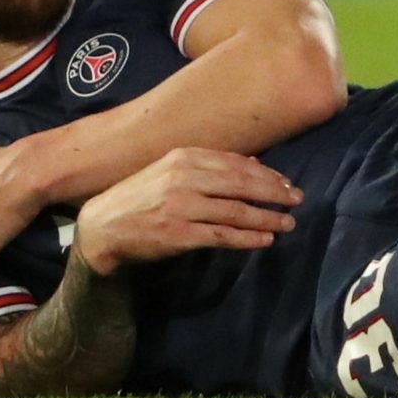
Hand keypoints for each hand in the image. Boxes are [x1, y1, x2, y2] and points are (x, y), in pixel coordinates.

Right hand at [73, 150, 301, 277]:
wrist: (100, 228)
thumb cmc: (140, 197)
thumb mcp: (170, 171)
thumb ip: (209, 166)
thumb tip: (253, 162)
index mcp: (185, 157)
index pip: (237, 163)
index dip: (266, 174)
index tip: (286, 182)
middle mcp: (184, 178)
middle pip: (242, 184)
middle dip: (274, 192)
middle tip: (297, 200)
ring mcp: (181, 206)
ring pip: (236, 211)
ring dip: (266, 218)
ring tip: (287, 223)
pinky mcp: (178, 234)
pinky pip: (221, 235)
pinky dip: (247, 237)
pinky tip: (265, 240)